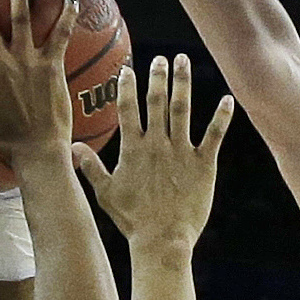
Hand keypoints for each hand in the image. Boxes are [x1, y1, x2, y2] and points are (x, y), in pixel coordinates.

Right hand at [75, 56, 231, 251]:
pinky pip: (214, 135)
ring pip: (182, 110)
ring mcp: (181, 152)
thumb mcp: (105, 193)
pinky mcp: (203, 164)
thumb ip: (90, 167)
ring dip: (183, 83)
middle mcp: (157, 144)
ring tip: (184, 61)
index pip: (127, 109)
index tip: (128, 69)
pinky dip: (221, 117)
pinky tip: (227, 99)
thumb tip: (71, 147)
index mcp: (133, 149)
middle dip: (158, 77)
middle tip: (161, 59)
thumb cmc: (133, 220)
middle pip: (156, 102)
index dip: (126, 87)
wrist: (162, 240)